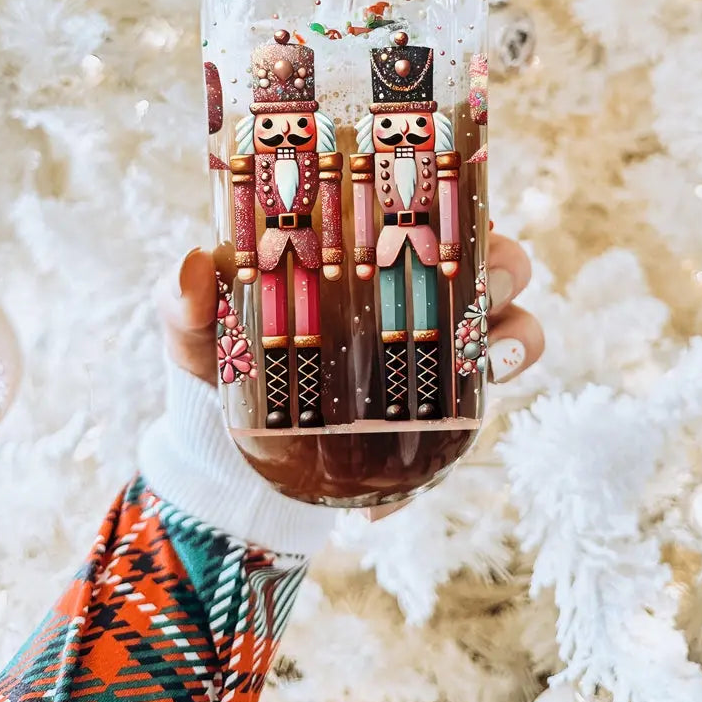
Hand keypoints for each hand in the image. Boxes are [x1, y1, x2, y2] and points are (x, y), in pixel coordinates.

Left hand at [167, 238, 544, 523]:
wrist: (233, 443)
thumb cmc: (228, 354)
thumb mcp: (198, 326)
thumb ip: (185, 299)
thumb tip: (195, 266)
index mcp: (376, 251)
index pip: (439, 212)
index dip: (465, 206)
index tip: (456, 219)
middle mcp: (425, 293)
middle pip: (501, 262)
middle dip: (505, 268)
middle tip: (475, 289)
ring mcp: (440, 353)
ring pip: (516, 330)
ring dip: (515, 341)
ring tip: (486, 362)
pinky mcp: (438, 416)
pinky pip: (470, 431)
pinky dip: (438, 463)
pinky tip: (385, 495)